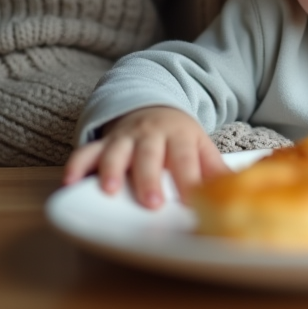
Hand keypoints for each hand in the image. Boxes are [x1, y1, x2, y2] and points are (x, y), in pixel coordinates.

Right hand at [62, 106, 227, 208]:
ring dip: (112, 170)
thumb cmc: (179, 136)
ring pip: (116, 152)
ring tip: (110, 191)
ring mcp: (125, 137)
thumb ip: (214, 167)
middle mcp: (150, 134)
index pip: (185, 157)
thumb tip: (238, 188)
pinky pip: (86, 151)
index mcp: (179, 135)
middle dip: (150, 178)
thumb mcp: (200, 144)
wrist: (153, 104)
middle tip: (152, 203)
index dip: (188, 177)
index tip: (191, 200)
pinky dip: (76, 165)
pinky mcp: (103, 142)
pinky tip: (69, 182)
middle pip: (150, 155)